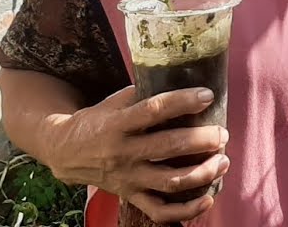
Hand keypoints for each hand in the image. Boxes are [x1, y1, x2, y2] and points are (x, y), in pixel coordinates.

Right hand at [45, 86, 230, 222]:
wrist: (64, 153)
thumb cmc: (96, 122)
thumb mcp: (112, 102)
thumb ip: (140, 93)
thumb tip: (176, 76)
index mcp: (118, 125)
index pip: (153, 111)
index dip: (182, 102)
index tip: (207, 95)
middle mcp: (123, 153)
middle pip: (168, 148)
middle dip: (201, 140)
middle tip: (222, 133)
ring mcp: (128, 178)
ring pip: (169, 181)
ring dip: (202, 173)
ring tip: (223, 161)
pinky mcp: (131, 196)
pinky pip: (160, 211)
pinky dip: (186, 211)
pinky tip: (208, 199)